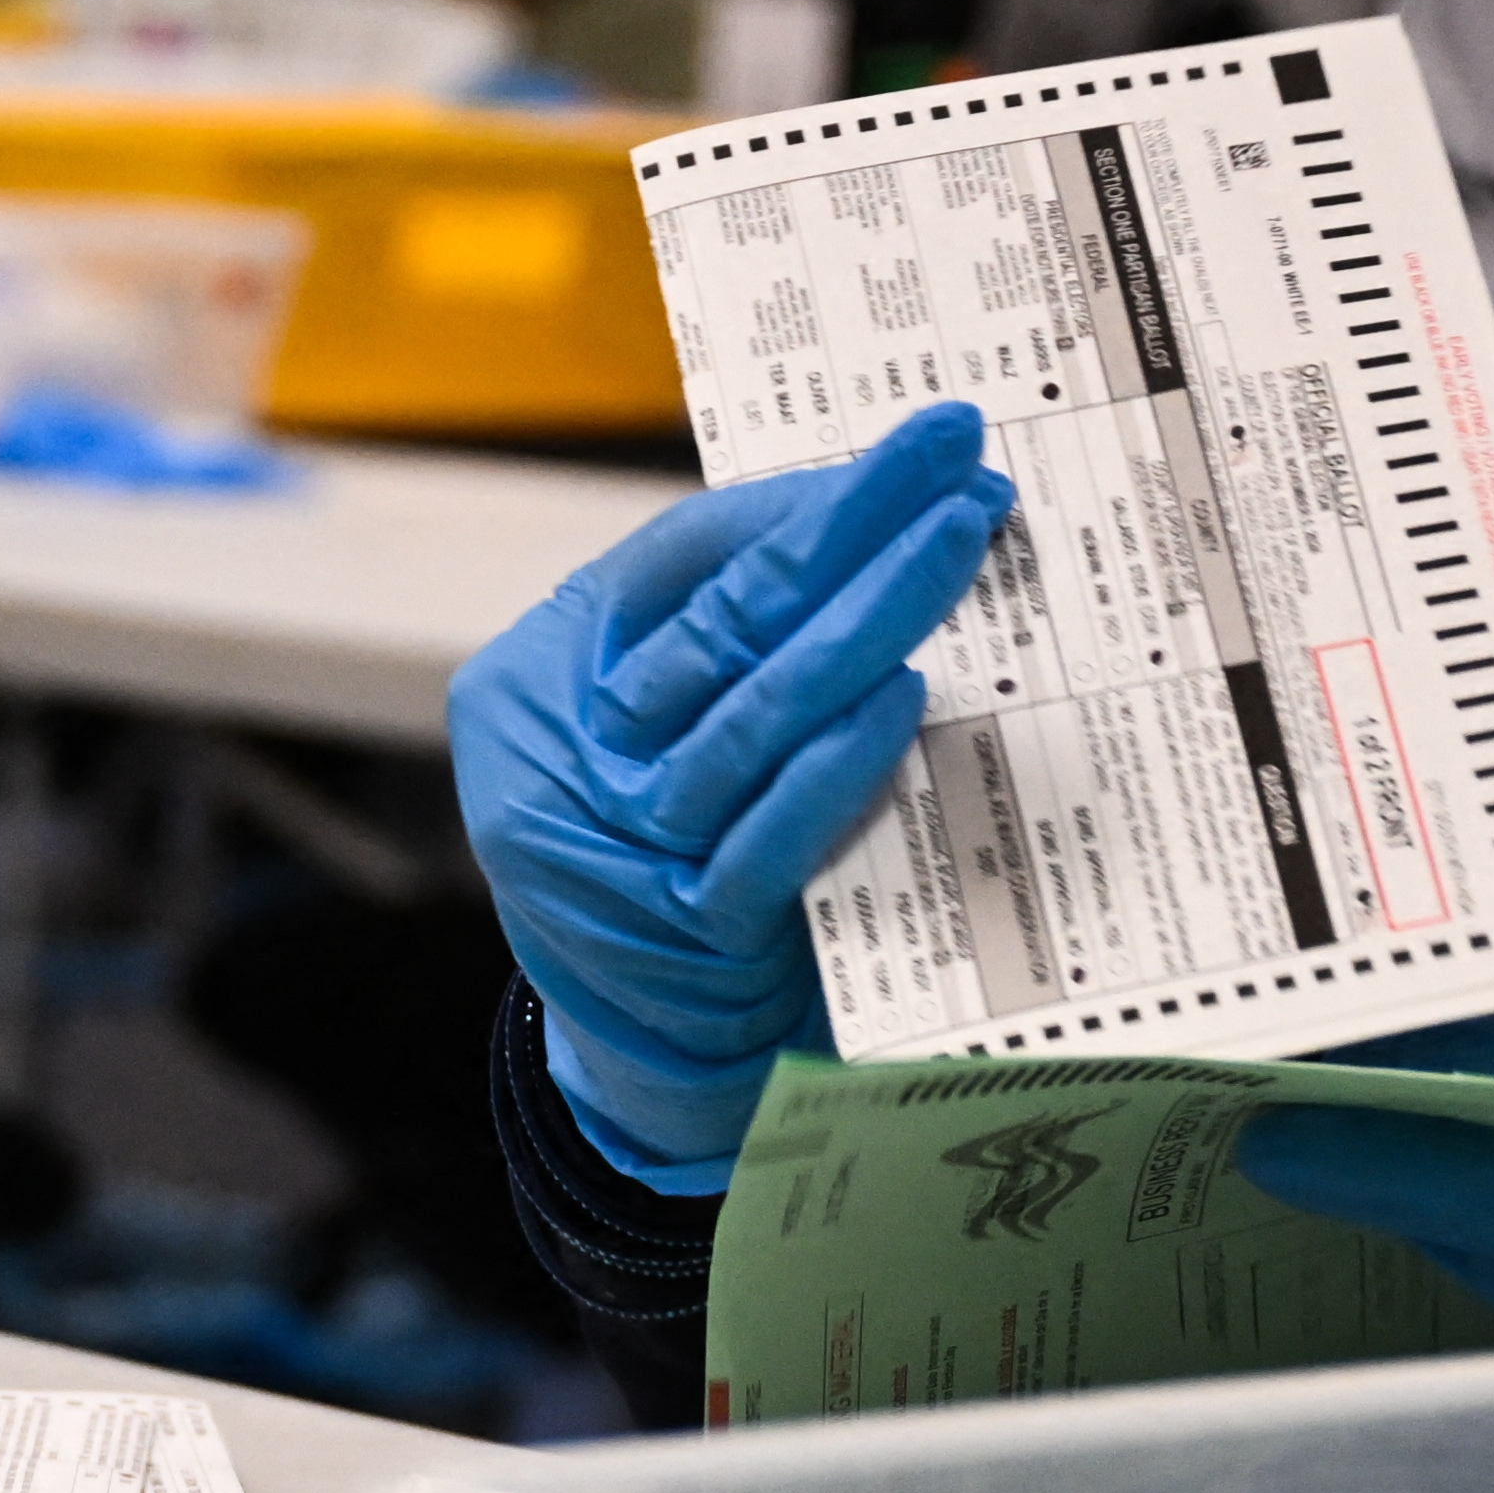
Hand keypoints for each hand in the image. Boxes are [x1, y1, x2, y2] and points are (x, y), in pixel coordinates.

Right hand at [446, 402, 1009, 1188]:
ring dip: (868, 618)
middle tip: (955, 463)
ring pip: (752, 712)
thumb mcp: (653, 730)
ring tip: (956, 544)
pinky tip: (904, 693)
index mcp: (537, 679)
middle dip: (852, 530)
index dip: (798, 500)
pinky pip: (771, 835)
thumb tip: (871, 524)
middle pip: (724, 622)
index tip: (914, 451)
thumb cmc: (667, 851)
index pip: (678, 560)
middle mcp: (560, 756)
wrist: (644, 1041)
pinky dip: (839, 763)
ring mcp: (618, 846)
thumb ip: (719, 643)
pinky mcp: (682, 928)